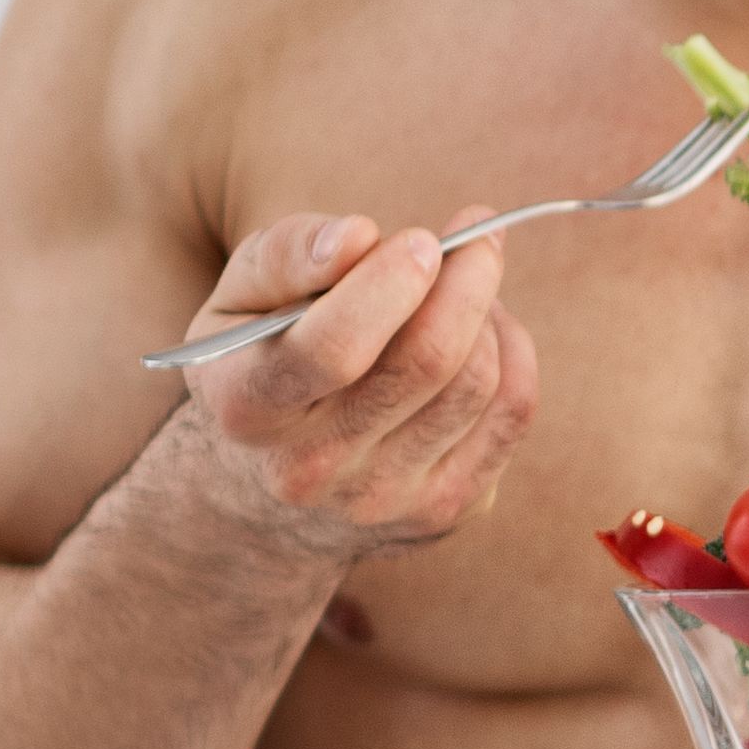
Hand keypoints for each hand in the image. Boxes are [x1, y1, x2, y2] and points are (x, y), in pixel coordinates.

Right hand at [153, 213, 536, 565]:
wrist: (263, 494)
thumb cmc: (257, 362)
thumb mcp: (236, 300)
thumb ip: (288, 255)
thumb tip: (357, 237)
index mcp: (247, 408)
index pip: (333, 350)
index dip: (390, 285)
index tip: (423, 239)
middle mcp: (312, 468)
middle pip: (425, 363)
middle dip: (466, 282)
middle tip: (475, 237)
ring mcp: (383, 499)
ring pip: (477, 384)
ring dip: (486, 315)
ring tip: (464, 286)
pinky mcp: (443, 511)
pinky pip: (512, 415)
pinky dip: (512, 354)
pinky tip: (486, 331)